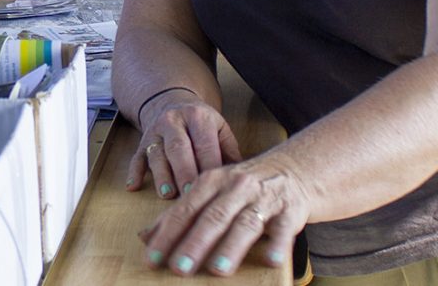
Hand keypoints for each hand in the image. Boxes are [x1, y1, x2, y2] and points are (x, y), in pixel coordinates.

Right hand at [127, 91, 241, 199]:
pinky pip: (136, 157)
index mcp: (198, 117)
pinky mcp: (142, 143)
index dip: (209, 165)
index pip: (204, 144)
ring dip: (161, 175)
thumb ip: (231, 151)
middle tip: (190, 194)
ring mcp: (155, 132)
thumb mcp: (220, 128)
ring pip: (156, 154)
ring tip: (167, 194)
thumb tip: (242, 178)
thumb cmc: (201, 123)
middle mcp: (173, 122)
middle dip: (184, 171)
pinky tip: (133, 186)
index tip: (215, 186)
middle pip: (178, 148)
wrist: (172, 102)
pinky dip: (134, 172)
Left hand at [138, 155, 308, 276]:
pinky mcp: (289, 210)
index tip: (152, 258)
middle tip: (179, 268)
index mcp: (212, 182)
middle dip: (195, 243)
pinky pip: (283, 229)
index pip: (185, 210)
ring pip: (245, 223)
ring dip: (231, 247)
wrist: (292, 168)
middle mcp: (236, 187)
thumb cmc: (243, 186)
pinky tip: (270, 260)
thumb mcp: (210, 190)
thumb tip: (144, 236)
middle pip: (213, 217)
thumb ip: (180, 212)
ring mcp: (264, 198)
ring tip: (218, 269)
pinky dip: (277, 244)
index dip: (167, 234)